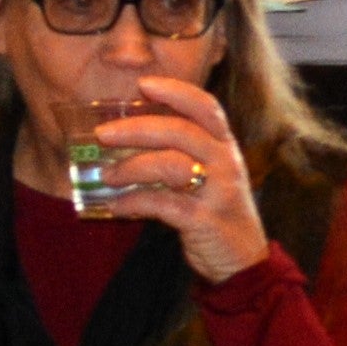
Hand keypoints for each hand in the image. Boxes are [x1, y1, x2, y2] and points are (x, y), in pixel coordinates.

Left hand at [87, 70, 268, 283]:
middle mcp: (226, 163)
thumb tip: (128, 138)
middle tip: (103, 134)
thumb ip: (181, 154)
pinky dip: (134, 201)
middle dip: (137, 128)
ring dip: (132, 166)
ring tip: (107, 175)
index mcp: (225, 146)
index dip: (176, 92)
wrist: (243, 261)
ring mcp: (218, 191)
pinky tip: (116, 205)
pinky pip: (163, 204)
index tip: (144, 84)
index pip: (206, 107)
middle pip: (181, 132)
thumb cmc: (216, 212)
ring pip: (171, 165)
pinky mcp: (204, 221)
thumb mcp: (209, 175)